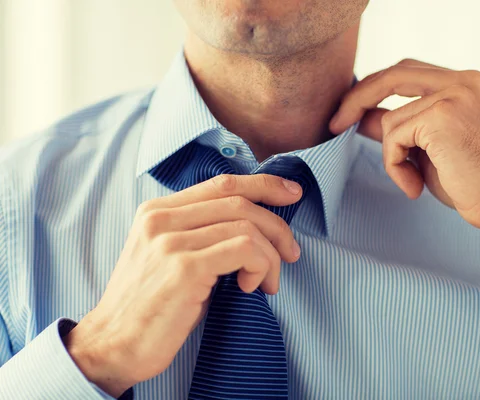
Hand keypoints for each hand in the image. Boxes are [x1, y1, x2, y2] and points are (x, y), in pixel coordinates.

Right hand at [63, 174, 302, 396]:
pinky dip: (260, 266)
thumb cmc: (152, 305)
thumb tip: (257, 226)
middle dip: (277, 226)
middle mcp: (161, 219)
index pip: (222, 184)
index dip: (263, 184)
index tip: (291, 193)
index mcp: (157, 210)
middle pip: (239, 202)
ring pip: (246, 226)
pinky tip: (250, 287)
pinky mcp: (184, 267)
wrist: (113, 345)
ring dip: (271, 256)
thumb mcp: (172, 256)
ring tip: (268, 283)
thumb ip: (203, 232)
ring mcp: (170, 241)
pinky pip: (245, 249)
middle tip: (291, 253)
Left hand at [330, 59, 479, 248]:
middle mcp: (462, 81)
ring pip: (390, 119)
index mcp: (465, 84)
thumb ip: (401, 128)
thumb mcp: (429, 150)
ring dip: (391, 157)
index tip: (348, 113)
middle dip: (357, 98)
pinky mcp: (442, 115)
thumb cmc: (475, 184)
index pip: (407, 73)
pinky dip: (394, 165)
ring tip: (412, 182)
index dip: (373, 89)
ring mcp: (454, 95)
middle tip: (334, 124)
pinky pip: (393, 137)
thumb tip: (362, 117)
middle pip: (393, 75)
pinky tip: (414, 187)